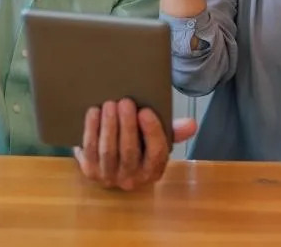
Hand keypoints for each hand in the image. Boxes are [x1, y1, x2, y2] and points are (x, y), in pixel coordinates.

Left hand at [74, 98, 196, 190]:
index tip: (146, 111)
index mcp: (153, 171)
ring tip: (110, 104)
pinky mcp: (90, 171)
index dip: (151, 132)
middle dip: (127, 125)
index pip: (156, 154)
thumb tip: (191, 124)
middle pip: (129, 152)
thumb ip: (174, 131)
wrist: (109, 160)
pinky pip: (90, 149)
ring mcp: (109, 177)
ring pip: (108, 151)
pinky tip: (94, 112)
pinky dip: (91, 130)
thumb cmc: (138, 145)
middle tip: (125, 102)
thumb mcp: (157, 140)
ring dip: (109, 126)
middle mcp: (132, 179)